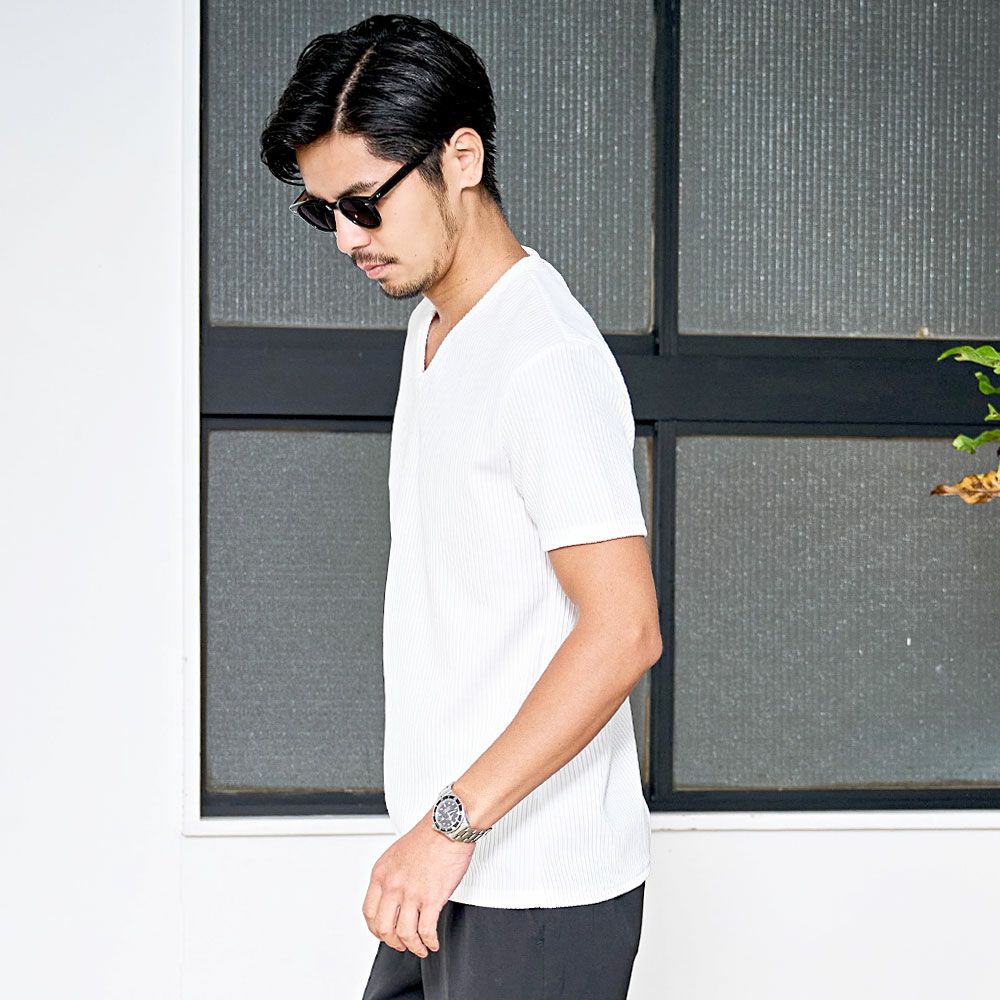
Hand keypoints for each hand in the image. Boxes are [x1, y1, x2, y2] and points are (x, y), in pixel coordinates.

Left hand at [362, 808, 475, 956]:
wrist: (449, 826)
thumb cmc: (429, 835)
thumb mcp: (398, 853)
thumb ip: (393, 876)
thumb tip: (395, 897)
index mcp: (381, 873)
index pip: (369, 911)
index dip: (376, 928)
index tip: (384, 932)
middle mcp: (393, 884)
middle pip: (383, 927)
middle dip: (393, 941)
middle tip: (401, 944)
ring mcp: (411, 893)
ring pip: (404, 934)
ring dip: (412, 946)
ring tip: (420, 947)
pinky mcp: (432, 898)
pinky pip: (426, 931)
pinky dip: (429, 942)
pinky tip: (433, 942)